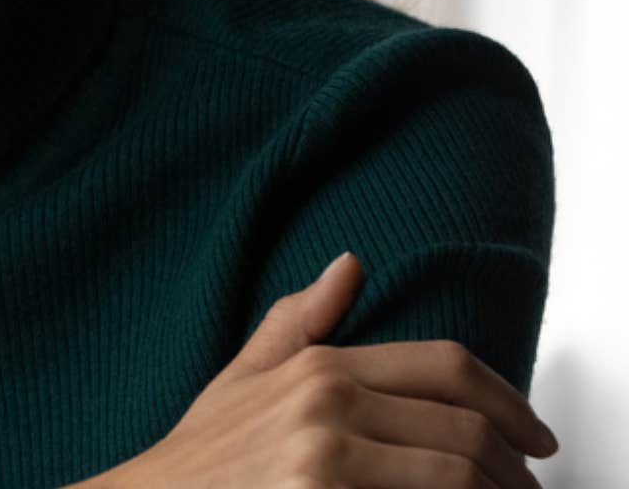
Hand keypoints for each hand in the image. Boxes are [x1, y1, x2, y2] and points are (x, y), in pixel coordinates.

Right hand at [85, 252, 558, 488]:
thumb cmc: (197, 458)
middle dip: (515, 469)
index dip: (510, 401)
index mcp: (319, 366)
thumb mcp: (242, 379)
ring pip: (455, 473)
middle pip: (466, 427)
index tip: (536, 438)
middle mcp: (326, 402)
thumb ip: (297, 322)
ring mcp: (323, 456)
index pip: (448, 366)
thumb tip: (348, 265)